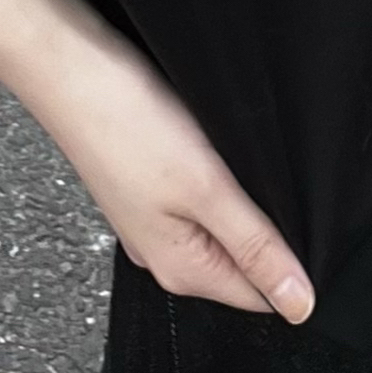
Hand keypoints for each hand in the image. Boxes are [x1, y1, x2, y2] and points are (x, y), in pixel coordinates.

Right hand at [13, 12, 315, 323]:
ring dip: (241, 197)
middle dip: (268, 226)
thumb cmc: (126, 123)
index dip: (294, 263)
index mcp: (181, 270)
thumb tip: (299, 306)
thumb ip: (256, 247)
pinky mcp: (146, 183)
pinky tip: (210, 145)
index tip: (302, 216)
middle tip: (266, 176)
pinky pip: (200, 196)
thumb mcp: (208, 189)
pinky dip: (216, 175)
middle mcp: (164, 252)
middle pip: (242, 261)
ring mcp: (152, 218)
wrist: (69, 66)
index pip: (262, 295)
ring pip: (222, 224)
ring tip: (235, 157)